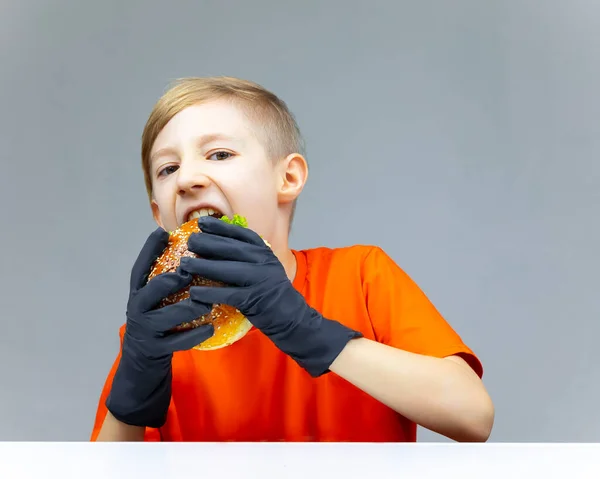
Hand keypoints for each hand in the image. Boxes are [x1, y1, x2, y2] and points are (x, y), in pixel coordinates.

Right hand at [106, 227, 214, 427]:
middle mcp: (138, 309)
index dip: (149, 250)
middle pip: (148, 292)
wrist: (143, 360)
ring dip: (186, 308)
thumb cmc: (157, 320)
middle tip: (186, 271)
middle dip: (166, 281)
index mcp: (138, 292)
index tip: (162, 232)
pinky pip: (177, 342)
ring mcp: (145, 330)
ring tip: (205, 301)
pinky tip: (210, 328)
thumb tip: (189, 248)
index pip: (140, 268)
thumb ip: (167, 278)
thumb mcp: (156, 298)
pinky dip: (194, 335)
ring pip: (164, 318)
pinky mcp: (156, 349)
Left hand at [179, 216, 361, 376]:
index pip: (242, 234)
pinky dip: (210, 292)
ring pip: (228, 269)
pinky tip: (195, 292)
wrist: (291, 317)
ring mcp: (260, 281)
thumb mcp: (263, 267)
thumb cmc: (270, 291)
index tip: (203, 223)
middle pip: (232, 249)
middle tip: (190, 240)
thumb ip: (247, 255)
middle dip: (208, 243)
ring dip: (204, 265)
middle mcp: (264, 262)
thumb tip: (217, 243)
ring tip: (185, 263)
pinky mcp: (254, 300)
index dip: (222, 228)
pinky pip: (228, 294)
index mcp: (265, 252)